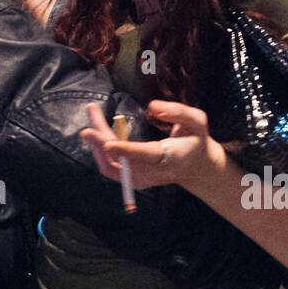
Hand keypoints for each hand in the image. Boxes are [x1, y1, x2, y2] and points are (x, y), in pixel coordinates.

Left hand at [80, 100, 223, 189]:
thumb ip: (177, 111)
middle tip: (90, 118)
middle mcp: (154, 173)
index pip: (146, 155)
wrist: (195, 167)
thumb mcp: (197, 121)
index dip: (126, 151)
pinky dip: (99, 151)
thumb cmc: (195, 139)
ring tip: (93, 114)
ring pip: (111, 167)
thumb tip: (152, 106)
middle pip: (122, 162)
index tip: (108, 143)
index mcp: (172, 157)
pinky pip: (110, 169)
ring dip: (97, 143)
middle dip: (102, 141)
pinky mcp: (133, 181)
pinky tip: (96, 131)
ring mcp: (142, 180)